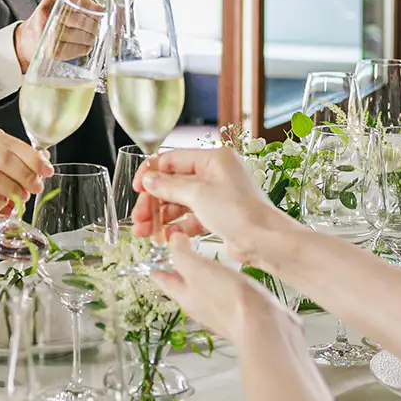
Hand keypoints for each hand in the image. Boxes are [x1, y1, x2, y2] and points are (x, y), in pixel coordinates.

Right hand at [0, 120, 48, 223]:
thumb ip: (8, 152)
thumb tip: (42, 161)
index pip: (7, 141)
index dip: (31, 157)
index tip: (45, 170)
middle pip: (2, 159)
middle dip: (25, 175)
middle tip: (34, 186)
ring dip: (12, 190)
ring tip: (19, 196)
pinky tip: (0, 204)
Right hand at [12, 0, 103, 72]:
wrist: (25, 41)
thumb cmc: (44, 21)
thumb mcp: (53, 3)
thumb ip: (74, 1)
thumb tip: (101, 8)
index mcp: (50, 4)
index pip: (80, 3)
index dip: (94, 9)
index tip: (102, 12)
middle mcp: (50, 19)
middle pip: (82, 21)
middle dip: (94, 25)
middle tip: (97, 27)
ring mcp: (51, 37)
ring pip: (83, 37)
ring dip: (92, 38)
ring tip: (91, 37)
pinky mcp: (54, 53)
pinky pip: (78, 50)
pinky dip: (85, 48)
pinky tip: (85, 46)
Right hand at [131, 146, 289, 266]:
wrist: (264, 240)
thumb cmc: (238, 212)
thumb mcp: (198, 195)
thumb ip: (169, 186)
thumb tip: (148, 179)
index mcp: (213, 159)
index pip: (172, 160)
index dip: (151, 174)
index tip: (136, 188)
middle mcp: (215, 174)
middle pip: (173, 183)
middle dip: (153, 202)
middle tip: (138, 219)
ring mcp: (217, 195)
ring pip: (180, 202)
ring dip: (161, 217)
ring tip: (144, 233)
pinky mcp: (218, 215)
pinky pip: (190, 217)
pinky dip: (177, 226)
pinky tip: (164, 238)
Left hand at [149, 230, 287, 347]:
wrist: (262, 324)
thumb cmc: (228, 300)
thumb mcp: (197, 269)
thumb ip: (182, 254)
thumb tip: (173, 240)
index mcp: (184, 297)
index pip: (163, 280)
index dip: (156, 267)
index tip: (152, 257)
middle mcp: (199, 306)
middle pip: (183, 286)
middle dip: (179, 269)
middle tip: (178, 252)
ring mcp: (219, 310)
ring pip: (204, 289)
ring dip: (201, 274)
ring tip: (204, 259)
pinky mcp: (238, 310)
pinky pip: (224, 292)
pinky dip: (222, 281)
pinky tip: (231, 275)